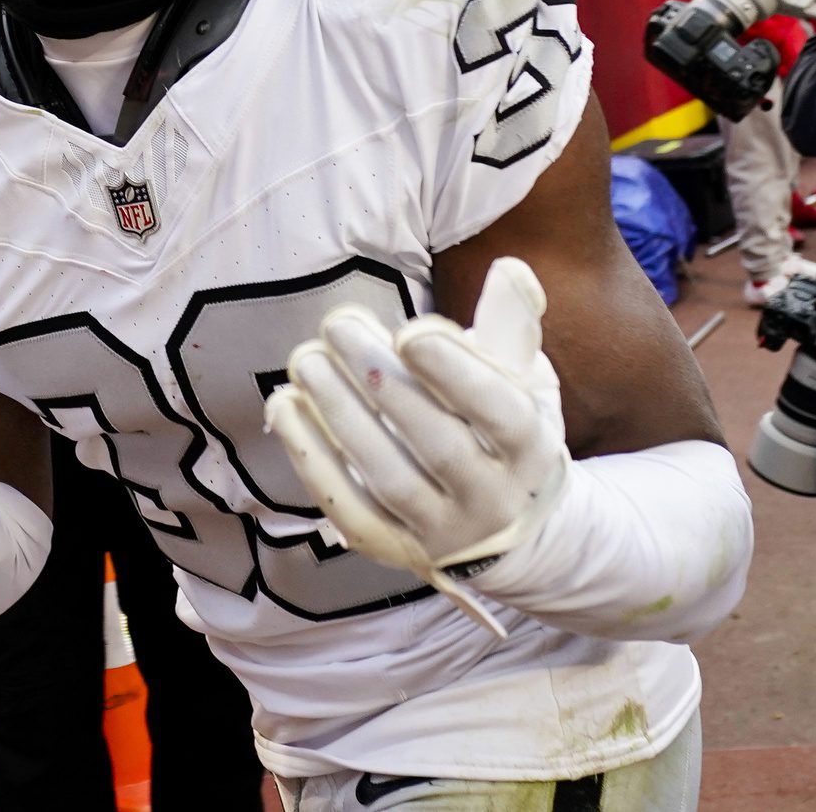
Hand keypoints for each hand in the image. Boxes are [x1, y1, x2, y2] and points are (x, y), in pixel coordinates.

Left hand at [263, 258, 567, 637]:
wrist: (512, 530)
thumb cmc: (506, 433)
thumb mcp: (524, 380)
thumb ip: (510, 326)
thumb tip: (508, 267)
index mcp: (531, 448)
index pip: (500, 413)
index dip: (456, 373)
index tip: (409, 331)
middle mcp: (492, 497)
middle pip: (438, 444)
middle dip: (383, 384)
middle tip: (337, 326)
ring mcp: (441, 530)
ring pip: (389, 478)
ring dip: (341, 416)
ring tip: (306, 361)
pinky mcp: (394, 548)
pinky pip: (348, 508)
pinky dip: (312, 459)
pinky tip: (284, 407)